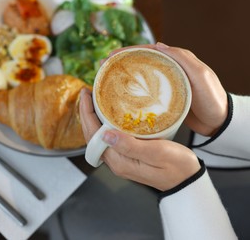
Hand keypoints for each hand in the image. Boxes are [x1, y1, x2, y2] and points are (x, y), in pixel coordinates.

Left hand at [79, 89, 200, 190]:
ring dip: (94, 118)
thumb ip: (130, 145)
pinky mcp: (127, 156)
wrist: (187, 181)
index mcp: (119, 161)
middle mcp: (116, 161)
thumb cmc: (177, 167)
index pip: (93, 135)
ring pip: (98, 136)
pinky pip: (109, 137)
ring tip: (94, 100)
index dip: (86, 113)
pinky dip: (104, 123)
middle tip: (87, 92)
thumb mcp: (157, 153)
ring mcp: (120, 159)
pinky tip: (108, 113)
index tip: (86, 94)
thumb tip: (105, 135)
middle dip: (87, 113)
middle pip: (92, 135)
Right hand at [108, 43, 227, 135]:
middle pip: (139, 63)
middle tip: (101, 67)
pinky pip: (143, 93)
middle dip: (119, 64)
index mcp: (176, 61)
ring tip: (105, 80)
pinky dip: (130, 92)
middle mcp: (168, 71)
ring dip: (122, 78)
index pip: (147, 51)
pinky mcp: (162, 100)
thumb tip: (158, 44)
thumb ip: (182, 58)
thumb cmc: (212, 98)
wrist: (219, 122)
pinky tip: (119, 97)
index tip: (110, 56)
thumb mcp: (200, 75)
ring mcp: (164, 86)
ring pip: (139, 78)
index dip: (127, 52)